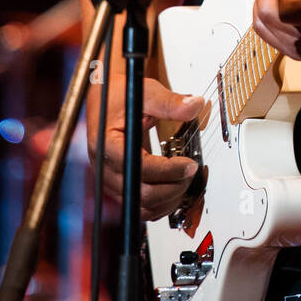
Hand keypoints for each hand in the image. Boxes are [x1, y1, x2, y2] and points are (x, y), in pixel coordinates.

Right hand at [86, 72, 203, 221]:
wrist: (106, 99)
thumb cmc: (121, 96)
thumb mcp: (146, 93)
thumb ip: (170, 102)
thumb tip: (194, 106)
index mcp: (107, 144)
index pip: (140, 168)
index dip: (169, 170)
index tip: (190, 164)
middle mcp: (105, 167)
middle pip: (142, 193)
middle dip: (173, 187)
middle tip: (191, 172)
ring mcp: (110, 179)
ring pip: (141, 206)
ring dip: (168, 199)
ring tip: (185, 181)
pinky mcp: (118, 186)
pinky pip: (139, 207)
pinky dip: (159, 205)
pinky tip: (174, 190)